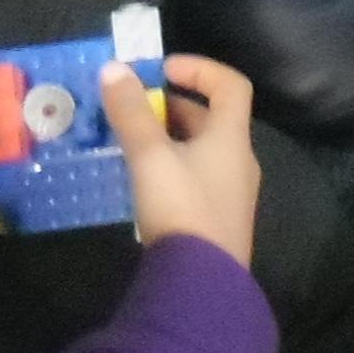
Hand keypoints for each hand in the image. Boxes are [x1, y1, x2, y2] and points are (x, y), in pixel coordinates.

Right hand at [106, 53, 258, 265]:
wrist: (201, 283)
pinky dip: (172, 167)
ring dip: (170, 138)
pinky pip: (197, 178)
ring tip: (132, 142)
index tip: (162, 70)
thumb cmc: (180, 207)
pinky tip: (144, 181)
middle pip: (213, 119)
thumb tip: (114, 69)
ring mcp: (232, 194)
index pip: (231, 85)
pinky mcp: (218, 221)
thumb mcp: (150, 156)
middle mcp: (239, 161)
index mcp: (232, 138)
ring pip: (202, 151)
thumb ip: (131, 112)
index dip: (199, 68)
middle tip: (136, 109)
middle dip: (174, 107)